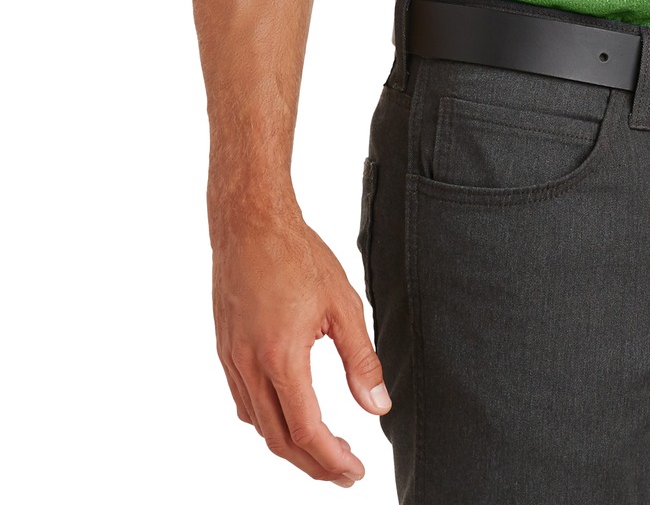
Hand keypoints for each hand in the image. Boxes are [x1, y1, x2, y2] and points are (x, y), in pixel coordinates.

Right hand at [211, 204, 391, 485]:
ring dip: (290, 446)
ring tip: (323, 450)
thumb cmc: (297, 255)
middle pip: (278, 440)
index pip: (306, 430)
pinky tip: (289, 415)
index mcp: (281, 357)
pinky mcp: (226, 349)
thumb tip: (378, 407)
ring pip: (258, 425)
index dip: (331, 460)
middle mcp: (250, 366)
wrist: (249, 222)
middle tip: (344, 472)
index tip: (354, 471)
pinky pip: (244, 402)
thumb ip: (361, 360)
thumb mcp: (343, 304)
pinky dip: (268, 421)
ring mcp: (232, 360)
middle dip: (313, 464)